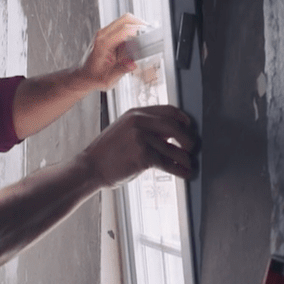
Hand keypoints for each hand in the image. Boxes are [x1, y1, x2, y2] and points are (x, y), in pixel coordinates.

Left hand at [77, 14, 147, 91]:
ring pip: (124, 19)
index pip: (124, 30)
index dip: (138, 30)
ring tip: (145, 35)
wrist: (84, 75)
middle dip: (140, 23)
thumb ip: (120, 70)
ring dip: (136, 25)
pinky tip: (137, 38)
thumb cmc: (94, 77)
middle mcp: (103, 35)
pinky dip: (132, 28)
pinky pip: (122, 25)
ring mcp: (104, 33)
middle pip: (125, 19)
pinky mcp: (107, 34)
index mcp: (103, 44)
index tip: (149, 35)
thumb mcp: (108, 79)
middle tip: (150, 33)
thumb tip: (132, 64)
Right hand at [80, 105, 198, 187]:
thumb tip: (172, 134)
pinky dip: (179, 170)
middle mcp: (139, 122)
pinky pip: (168, 163)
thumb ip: (145, 128)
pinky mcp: (143, 156)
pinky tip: (184, 173)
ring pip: (173, 148)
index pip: (168, 110)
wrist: (91, 167)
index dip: (183, 119)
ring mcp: (141, 138)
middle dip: (188, 138)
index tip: (190, 127)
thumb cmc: (107, 152)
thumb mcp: (124, 130)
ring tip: (190, 164)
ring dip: (185, 158)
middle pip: (175, 127)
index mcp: (135, 113)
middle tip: (192, 147)